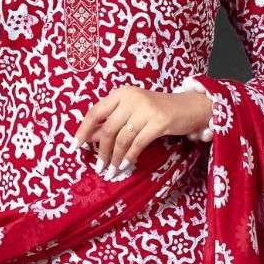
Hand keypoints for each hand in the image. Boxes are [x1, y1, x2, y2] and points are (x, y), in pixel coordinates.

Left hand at [71, 85, 214, 174]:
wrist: (189, 107)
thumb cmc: (157, 110)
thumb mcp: (132, 112)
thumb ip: (112, 122)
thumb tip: (90, 138)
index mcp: (121, 93)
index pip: (95, 112)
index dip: (83, 130)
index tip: (74, 147)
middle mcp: (132, 98)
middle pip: (108, 128)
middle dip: (101, 151)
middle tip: (99, 167)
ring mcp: (146, 109)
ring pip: (122, 138)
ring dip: (115, 158)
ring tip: (111, 171)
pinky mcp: (159, 121)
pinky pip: (138, 144)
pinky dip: (129, 157)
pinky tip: (125, 166)